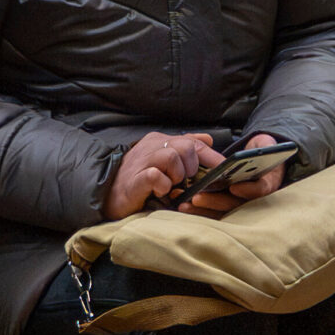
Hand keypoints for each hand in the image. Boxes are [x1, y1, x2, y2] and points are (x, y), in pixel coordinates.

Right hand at [103, 132, 221, 219]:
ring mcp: (142, 162)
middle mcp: (152, 147)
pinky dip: (163, 185)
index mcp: (160, 141)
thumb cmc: (139, 179)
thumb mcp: (163, 160)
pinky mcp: (135, 179)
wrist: (108, 194)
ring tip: (172, 184)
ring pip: (172, 157)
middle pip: (185, 147)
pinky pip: (156, 176)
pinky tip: (161, 191)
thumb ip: (185, 148)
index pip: (193, 142)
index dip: (212, 156)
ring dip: (178, 175)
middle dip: (192, 166)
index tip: (225, 168)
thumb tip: (208, 139)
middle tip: (186, 180)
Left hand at [180, 133, 292, 218]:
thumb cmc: (260, 153)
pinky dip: (198, 211)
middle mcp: (253, 198)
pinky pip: (212, 213)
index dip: (249, 190)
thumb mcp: (265, 145)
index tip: (234, 186)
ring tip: (185, 204)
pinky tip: (183, 205)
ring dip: (203, 209)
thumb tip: (264, 147)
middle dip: (216, 201)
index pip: (261, 190)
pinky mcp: (225, 208)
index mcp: (267, 183)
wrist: (257, 161)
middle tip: (198, 197)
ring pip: (222, 212)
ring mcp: (238, 204)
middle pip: (236, 205)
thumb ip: (265, 146)